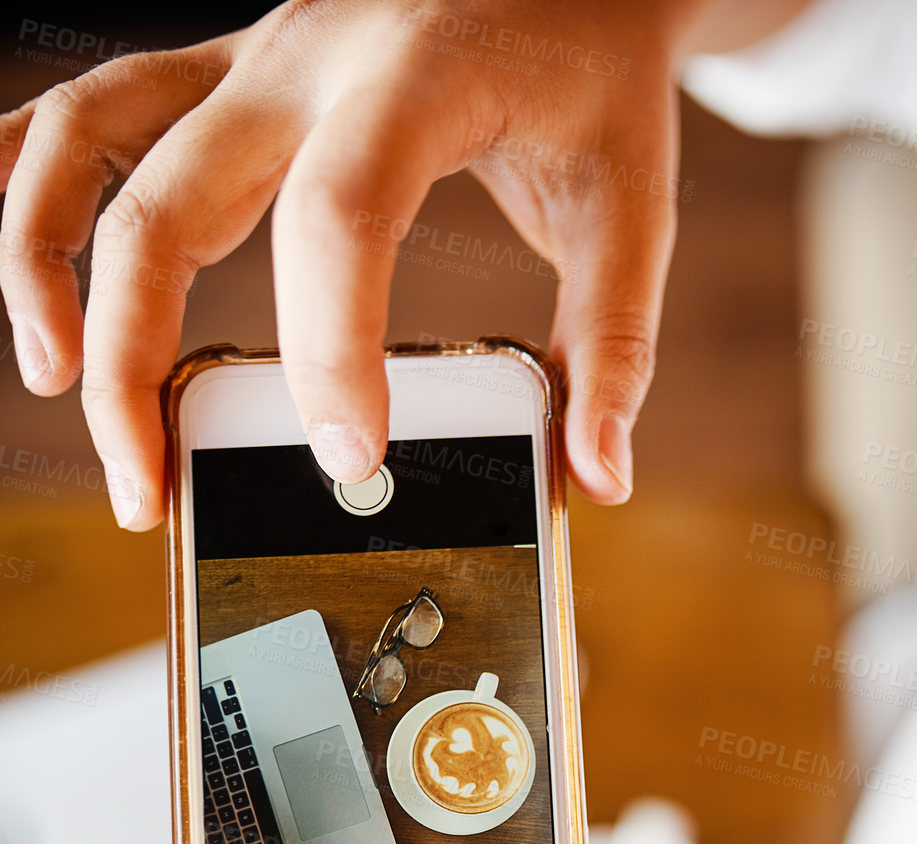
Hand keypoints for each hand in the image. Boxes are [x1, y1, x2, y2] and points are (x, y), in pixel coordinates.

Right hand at [0, 0, 702, 528]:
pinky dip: (36, 179)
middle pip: (166, 200)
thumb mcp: (629, 201)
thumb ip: (614, 343)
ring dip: (43, 258)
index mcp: (415, 77)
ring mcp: (249, 55)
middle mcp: (306, 57)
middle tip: (148, 487)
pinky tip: (23, 266)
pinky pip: (96, 110)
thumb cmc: (591, 69)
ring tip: (54, 380)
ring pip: (90, 134)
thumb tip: (598, 474)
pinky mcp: (226, 73)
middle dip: (134, 359)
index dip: (328, 351)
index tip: (350, 459)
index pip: (339, 218)